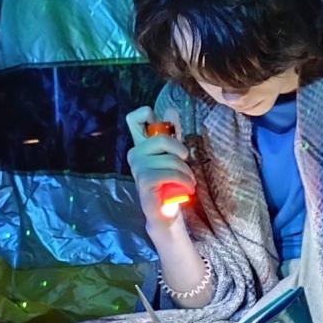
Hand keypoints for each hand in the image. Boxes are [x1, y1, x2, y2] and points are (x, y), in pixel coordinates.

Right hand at [125, 106, 195, 227]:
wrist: (166, 212)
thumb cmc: (170, 183)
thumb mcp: (173, 155)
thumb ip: (172, 134)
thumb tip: (171, 109)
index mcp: (140, 144)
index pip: (135, 118)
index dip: (149, 115)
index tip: (167, 128)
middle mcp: (135, 154)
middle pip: (162, 138)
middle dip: (180, 150)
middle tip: (186, 162)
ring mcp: (137, 167)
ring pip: (171, 159)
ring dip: (186, 171)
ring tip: (188, 181)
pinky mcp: (144, 180)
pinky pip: (171, 173)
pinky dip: (185, 180)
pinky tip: (187, 188)